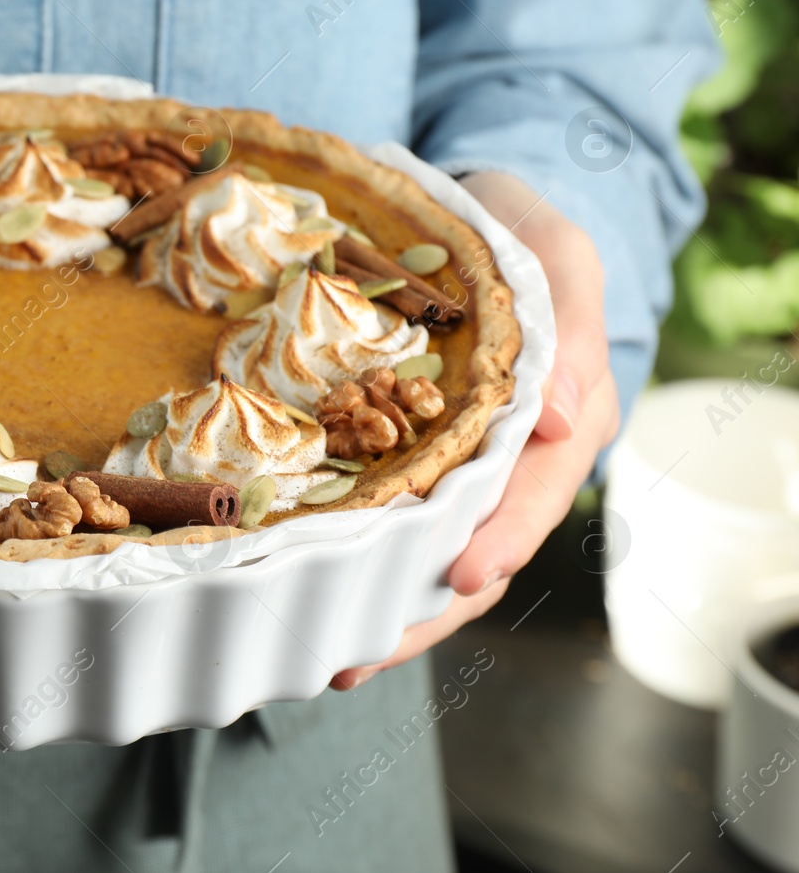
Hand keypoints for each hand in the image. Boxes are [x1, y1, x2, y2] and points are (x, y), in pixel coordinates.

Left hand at [330, 172, 620, 689]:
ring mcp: (459, 465)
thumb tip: (558, 417)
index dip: (501, 539)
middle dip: (425, 610)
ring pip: (431, 553)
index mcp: (561, 415)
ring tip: (326, 657)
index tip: (461, 577)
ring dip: (384, 608)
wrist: (465, 215)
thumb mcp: (556, 250)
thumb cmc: (518, 228)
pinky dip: (355, 561)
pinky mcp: (408, 459)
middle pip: (479, 551)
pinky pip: (388, 519)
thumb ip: (567, 324)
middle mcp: (512, 457)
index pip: (534, 492)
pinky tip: (305, 595)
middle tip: (359, 653)